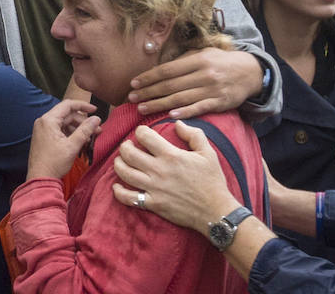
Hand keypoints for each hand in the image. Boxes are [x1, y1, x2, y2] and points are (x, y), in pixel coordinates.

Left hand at [26, 99, 99, 179]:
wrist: (40, 179)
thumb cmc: (54, 163)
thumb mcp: (72, 146)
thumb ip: (85, 130)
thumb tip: (96, 119)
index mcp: (48, 120)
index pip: (68, 105)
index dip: (83, 106)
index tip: (95, 110)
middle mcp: (44, 122)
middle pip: (67, 115)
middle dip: (83, 122)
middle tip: (97, 129)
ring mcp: (43, 129)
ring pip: (64, 123)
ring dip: (78, 129)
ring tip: (91, 137)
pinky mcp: (44, 137)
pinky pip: (60, 130)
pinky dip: (71, 134)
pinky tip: (81, 141)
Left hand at [112, 121, 238, 234]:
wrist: (216, 210)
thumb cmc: (213, 181)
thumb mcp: (208, 153)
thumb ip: (193, 134)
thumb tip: (178, 123)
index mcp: (171, 155)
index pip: (144, 136)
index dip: (140, 131)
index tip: (142, 133)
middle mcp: (158, 170)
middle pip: (128, 153)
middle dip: (124, 146)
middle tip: (127, 146)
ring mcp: (154, 188)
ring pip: (124, 173)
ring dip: (118, 164)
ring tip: (121, 160)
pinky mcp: (153, 204)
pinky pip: (128, 198)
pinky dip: (119, 191)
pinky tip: (117, 186)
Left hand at [128, 48, 261, 117]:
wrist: (252, 72)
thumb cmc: (221, 62)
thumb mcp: (204, 53)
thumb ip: (183, 60)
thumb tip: (159, 69)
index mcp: (197, 60)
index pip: (167, 70)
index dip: (149, 77)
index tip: (133, 83)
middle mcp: (204, 74)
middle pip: (170, 85)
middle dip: (148, 92)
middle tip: (131, 98)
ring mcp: (212, 89)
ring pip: (180, 98)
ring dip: (159, 104)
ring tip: (142, 108)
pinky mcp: (220, 102)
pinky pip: (199, 108)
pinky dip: (184, 112)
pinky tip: (169, 115)